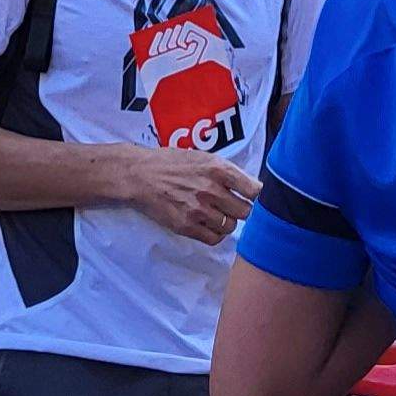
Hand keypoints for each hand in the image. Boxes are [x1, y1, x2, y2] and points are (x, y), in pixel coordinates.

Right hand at [114, 146, 256, 244]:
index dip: (253, 195)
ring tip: (216, 215)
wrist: (141, 175)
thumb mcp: (203, 157)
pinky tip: (208, 225)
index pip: (254, 190)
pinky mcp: (186, 226)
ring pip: (230, 226)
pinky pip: (214, 238)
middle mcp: (211, 189)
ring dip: (226, 222)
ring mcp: (198, 209)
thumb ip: (227, 172)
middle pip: (245, 211)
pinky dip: (215, 234)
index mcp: (218, 168)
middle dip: (240, 210)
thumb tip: (252, 187)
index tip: (248, 196)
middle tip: (230, 207)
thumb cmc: (172, 163)